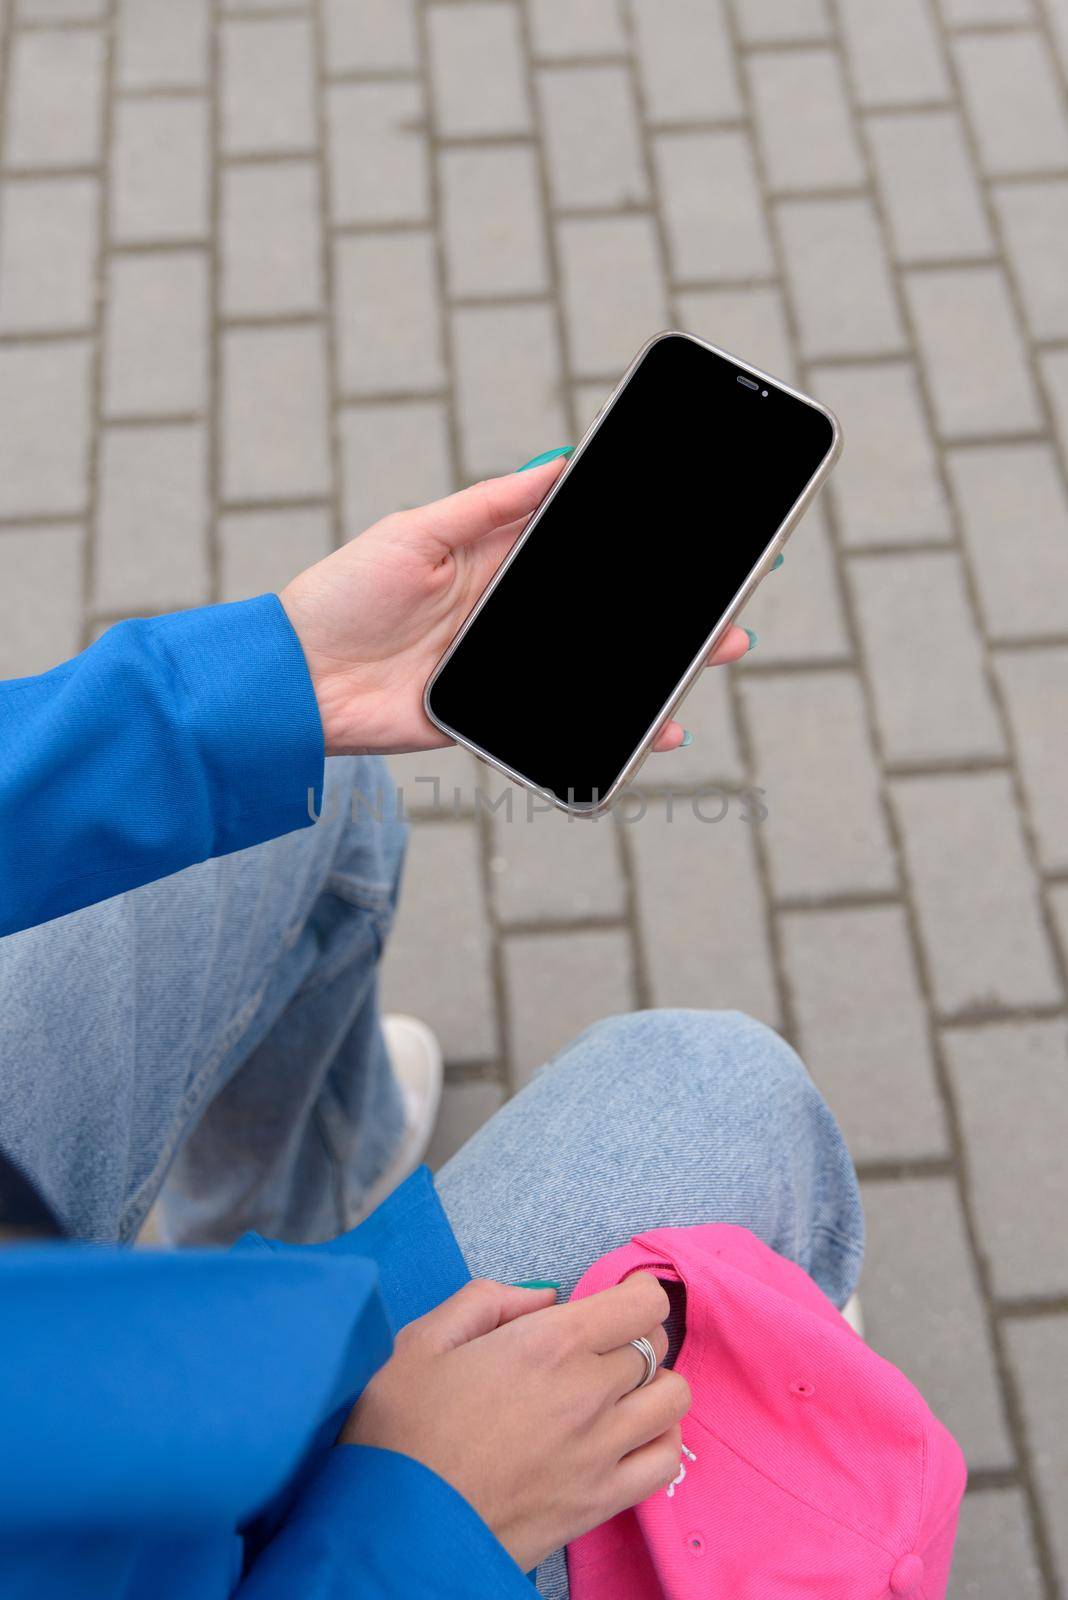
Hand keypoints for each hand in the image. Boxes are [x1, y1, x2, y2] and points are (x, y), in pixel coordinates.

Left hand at [279, 458, 750, 756]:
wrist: (297, 681)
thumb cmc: (345, 594)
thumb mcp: (418, 532)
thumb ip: (491, 506)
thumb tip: (558, 466)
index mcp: (498, 560)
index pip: (584, 548)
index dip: (640, 545)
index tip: (698, 535)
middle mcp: (513, 613)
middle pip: (609, 610)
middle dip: (675, 610)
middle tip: (732, 604)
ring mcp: (511, 667)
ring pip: (603, 667)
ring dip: (662, 667)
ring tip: (716, 654)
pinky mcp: (498, 716)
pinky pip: (568, 722)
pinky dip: (616, 730)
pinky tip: (657, 728)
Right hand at [339, 1273, 688, 1572]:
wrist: (394, 1532)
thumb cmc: (401, 1431)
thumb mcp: (423, 1340)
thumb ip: (487, 1300)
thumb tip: (544, 1295)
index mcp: (548, 1342)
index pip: (641, 1302)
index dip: (632, 1293)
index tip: (611, 1303)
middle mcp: (587, 1391)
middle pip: (655, 1345)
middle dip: (632, 1337)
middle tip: (595, 1349)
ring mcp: (600, 1451)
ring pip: (674, 1399)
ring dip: (652, 1386)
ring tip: (616, 1393)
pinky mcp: (600, 1502)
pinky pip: (666, 1461)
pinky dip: (659, 1441)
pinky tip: (627, 1438)